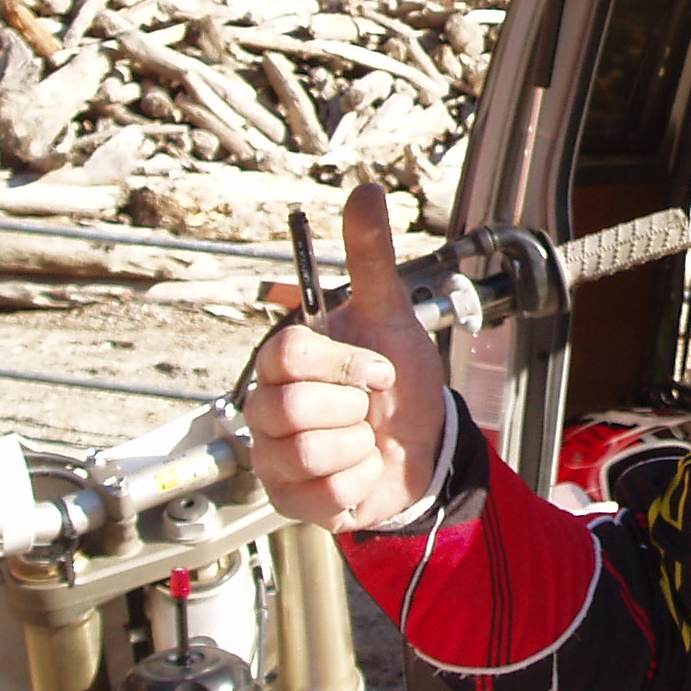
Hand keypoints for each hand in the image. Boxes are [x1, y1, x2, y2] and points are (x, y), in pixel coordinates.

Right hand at [246, 183, 447, 531]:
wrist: (423, 447)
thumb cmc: (400, 383)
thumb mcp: (392, 315)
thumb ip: (371, 256)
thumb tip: (366, 190)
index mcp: (285, 360)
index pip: (291, 354)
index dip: (346, 364)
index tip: (379, 370)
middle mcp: (267, 406)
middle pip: (292, 407)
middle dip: (353, 407)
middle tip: (368, 407)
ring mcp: (273, 456)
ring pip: (309, 451)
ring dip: (359, 445)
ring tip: (364, 437)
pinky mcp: (287, 500)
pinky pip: (324, 492)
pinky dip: (358, 480)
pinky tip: (360, 469)